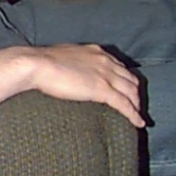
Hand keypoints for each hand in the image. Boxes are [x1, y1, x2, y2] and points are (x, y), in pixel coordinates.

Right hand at [28, 44, 144, 127]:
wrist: (36, 64)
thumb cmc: (42, 62)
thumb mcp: (64, 56)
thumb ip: (74, 62)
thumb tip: (71, 71)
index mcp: (95, 52)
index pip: (119, 66)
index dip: (124, 78)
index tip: (124, 88)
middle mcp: (105, 61)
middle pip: (130, 78)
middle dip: (135, 92)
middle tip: (134, 104)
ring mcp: (105, 75)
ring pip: (131, 91)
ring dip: (136, 104)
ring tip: (138, 115)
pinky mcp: (102, 89)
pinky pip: (124, 104)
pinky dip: (134, 114)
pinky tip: (138, 123)